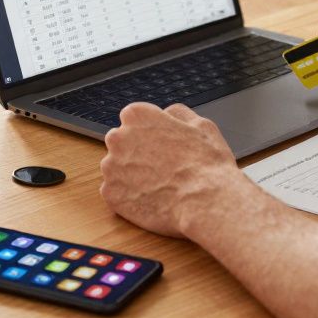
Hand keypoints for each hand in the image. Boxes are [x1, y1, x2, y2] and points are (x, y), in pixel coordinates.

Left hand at [100, 103, 241, 236]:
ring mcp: (111, 168)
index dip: (149, 133)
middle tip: (161, 167)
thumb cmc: (207, 165)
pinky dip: (130, 197)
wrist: (205, 203)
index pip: (133, 118)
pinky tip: (151, 200)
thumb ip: (177, 113)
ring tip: (159, 186)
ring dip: (132, 176)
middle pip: (121, 143)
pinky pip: (116, 193)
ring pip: (117, 169)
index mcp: (136, 115)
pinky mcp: (110, 194)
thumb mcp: (201, 125)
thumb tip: (168, 114)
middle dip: (136, 153)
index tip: (161, 145)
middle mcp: (117, 138)